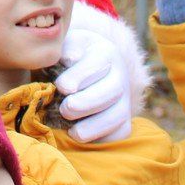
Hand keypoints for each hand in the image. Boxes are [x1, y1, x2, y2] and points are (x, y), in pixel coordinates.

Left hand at [55, 25, 134, 142]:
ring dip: (95, 126)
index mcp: (105, 52)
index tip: (62, 86)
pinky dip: (102, 138)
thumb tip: (71, 59)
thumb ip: (66, 49)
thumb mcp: (64, 46)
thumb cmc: (65, 58)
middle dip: (87, 102)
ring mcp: (123, 99)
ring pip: (119, 115)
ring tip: (72, 131)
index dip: (80, 76)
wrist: (79, 70)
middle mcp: (119, 75)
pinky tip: (81, 137)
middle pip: (113, 90)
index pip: (98, 62)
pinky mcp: (123, 120)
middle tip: (65, 109)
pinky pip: (120, 133)